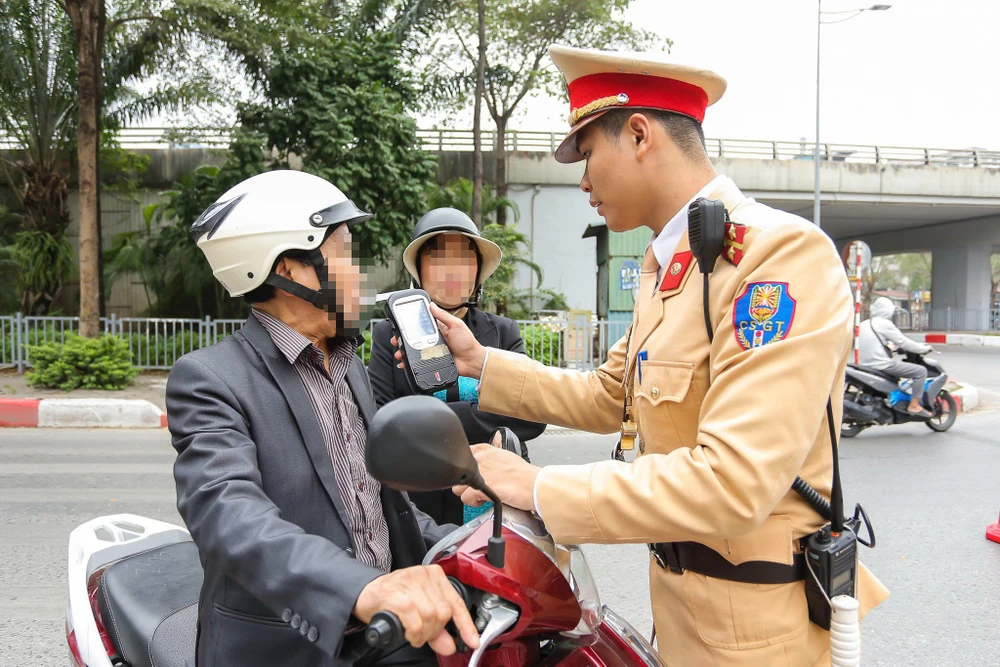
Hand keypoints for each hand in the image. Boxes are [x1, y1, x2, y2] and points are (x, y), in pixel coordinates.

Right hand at [353, 565, 479, 654]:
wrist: (364, 594)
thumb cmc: (392, 600)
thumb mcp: (419, 612)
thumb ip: (437, 630)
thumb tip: (451, 646)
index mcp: (434, 575)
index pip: (456, 602)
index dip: (466, 624)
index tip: (472, 641)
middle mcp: (424, 575)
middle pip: (443, 612)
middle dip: (434, 631)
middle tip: (421, 634)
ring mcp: (410, 582)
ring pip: (431, 616)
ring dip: (422, 633)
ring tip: (412, 633)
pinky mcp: (396, 594)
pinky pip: (415, 620)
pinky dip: (413, 633)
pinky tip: (408, 634)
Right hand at [391, 304, 485, 378]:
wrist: (472, 361)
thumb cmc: (467, 342)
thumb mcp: (456, 325)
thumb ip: (443, 316)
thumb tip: (432, 305)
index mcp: (439, 329)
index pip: (422, 325)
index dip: (411, 325)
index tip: (402, 324)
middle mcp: (433, 340)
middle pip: (414, 339)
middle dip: (402, 339)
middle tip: (395, 339)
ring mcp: (432, 351)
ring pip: (414, 351)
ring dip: (404, 351)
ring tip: (399, 352)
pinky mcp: (432, 361)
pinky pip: (419, 362)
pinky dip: (410, 363)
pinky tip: (404, 363)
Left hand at [453, 442, 539, 511]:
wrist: (533, 485)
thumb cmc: (523, 474)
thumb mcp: (504, 456)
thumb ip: (489, 457)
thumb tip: (481, 462)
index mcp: (484, 450)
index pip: (461, 458)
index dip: (465, 471)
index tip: (472, 477)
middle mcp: (479, 459)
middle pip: (458, 476)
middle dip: (466, 485)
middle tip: (480, 489)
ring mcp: (479, 473)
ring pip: (458, 489)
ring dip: (469, 495)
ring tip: (482, 495)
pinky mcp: (480, 488)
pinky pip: (465, 499)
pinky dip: (474, 503)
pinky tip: (485, 501)